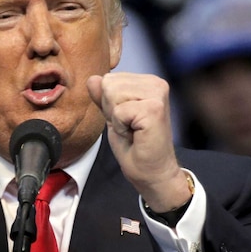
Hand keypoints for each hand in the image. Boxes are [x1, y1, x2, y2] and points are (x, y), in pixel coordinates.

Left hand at [87, 73, 190, 211]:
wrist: (152, 173)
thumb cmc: (136, 147)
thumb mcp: (113, 117)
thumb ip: (103, 97)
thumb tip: (93, 78)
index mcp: (148, 82)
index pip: (108, 79)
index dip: (109, 104)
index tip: (126, 121)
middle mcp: (156, 83)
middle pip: (108, 84)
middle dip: (111, 110)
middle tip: (129, 127)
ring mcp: (157, 94)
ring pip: (112, 94)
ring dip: (116, 118)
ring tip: (132, 130)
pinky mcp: (154, 108)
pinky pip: (118, 111)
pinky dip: (121, 127)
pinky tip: (135, 134)